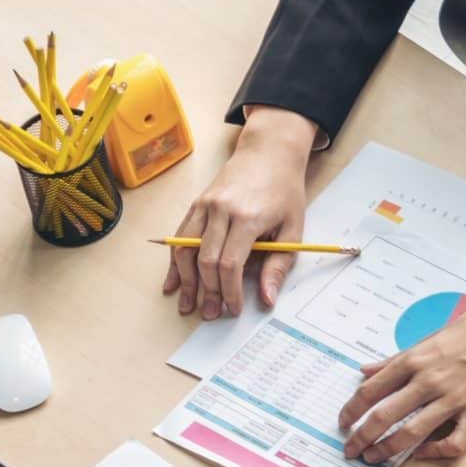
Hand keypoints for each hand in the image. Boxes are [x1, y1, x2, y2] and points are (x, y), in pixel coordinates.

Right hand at [164, 106, 316, 319]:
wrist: (268, 152)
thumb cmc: (283, 190)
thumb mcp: (293, 229)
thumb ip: (278, 265)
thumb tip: (267, 299)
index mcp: (248, 217)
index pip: (230, 264)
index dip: (230, 292)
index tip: (233, 309)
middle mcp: (221, 210)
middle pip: (205, 260)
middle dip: (207, 292)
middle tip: (210, 314)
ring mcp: (205, 206)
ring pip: (186, 250)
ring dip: (185, 281)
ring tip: (187, 305)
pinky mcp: (196, 204)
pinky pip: (179, 237)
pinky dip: (174, 262)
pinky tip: (172, 282)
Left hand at [338, 284, 465, 464]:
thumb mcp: (427, 339)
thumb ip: (394, 360)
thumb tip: (364, 371)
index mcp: (414, 360)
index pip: (370, 390)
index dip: (351, 410)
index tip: (342, 424)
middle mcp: (429, 380)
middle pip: (383, 415)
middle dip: (361, 437)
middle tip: (350, 450)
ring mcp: (453, 398)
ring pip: (411, 432)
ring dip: (387, 450)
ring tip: (374, 458)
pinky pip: (454, 442)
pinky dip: (435, 453)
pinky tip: (422, 455)